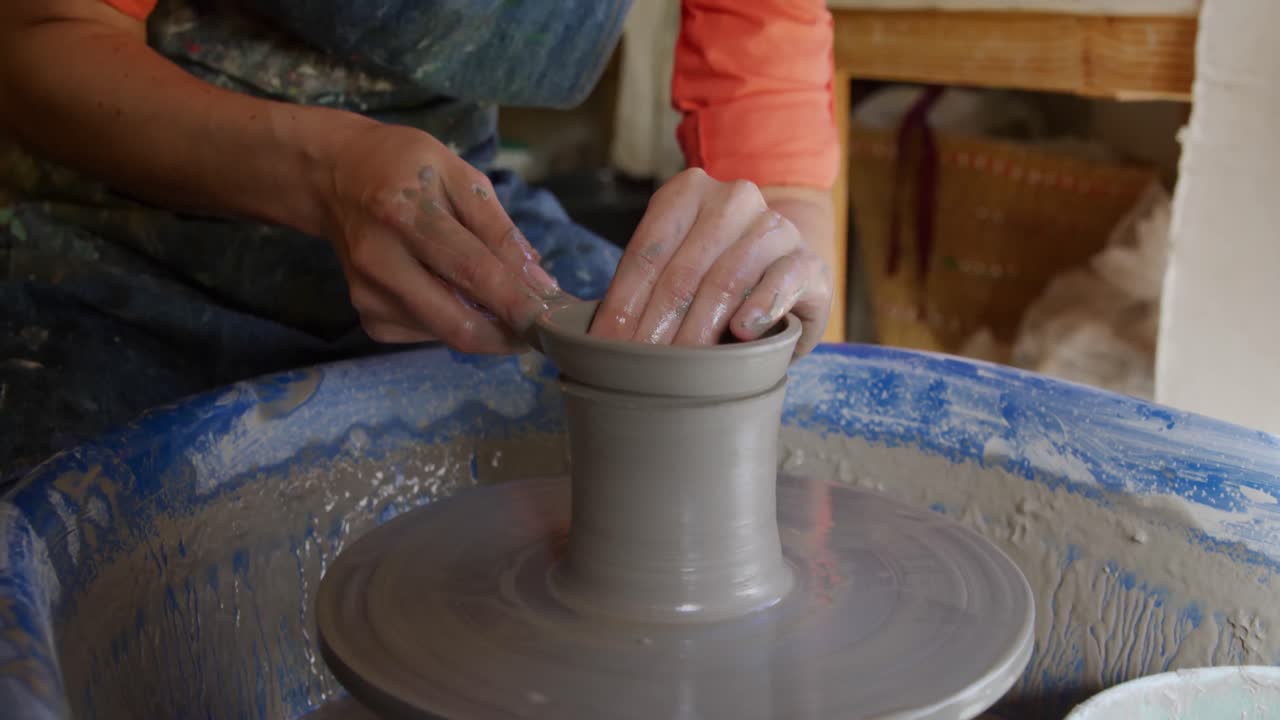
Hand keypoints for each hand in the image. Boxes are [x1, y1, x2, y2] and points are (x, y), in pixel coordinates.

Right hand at [323, 122, 565, 351]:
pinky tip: (453, 291)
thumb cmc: (404, 167)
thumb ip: (500, 230)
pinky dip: (454, 320)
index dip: (517, 302)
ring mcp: (369, 295)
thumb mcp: (460, 175)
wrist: (334, 177)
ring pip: (447, 333)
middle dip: (508, 334)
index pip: (472, 271)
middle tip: (541, 327)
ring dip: (484, 325)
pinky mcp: (368, 317)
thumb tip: (539, 283)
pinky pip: (428, 334)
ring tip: (499, 298)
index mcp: (404, 213)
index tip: (554, 321)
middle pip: (457, 323)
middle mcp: (380, 261)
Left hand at [589, 168, 833, 355]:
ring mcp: (775, 227)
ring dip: (698, 328)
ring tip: (680, 367)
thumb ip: (637, 286)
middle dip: (655, 325)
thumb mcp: (675, 268)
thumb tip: (582, 331)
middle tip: (639, 368)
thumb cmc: (717, 277)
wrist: (785, 271)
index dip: (623, 304)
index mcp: (688, 192)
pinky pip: (782, 282)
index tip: (607, 348)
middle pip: (682, 270)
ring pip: (726, 279)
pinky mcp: (809, 261)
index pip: (646, 251)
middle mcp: (733, 199)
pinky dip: (759, 307)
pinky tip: (741, 332)